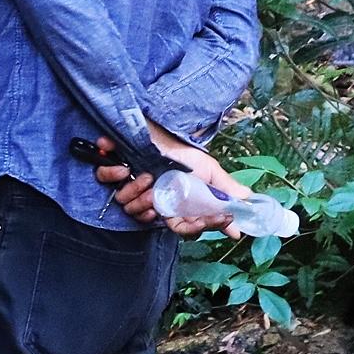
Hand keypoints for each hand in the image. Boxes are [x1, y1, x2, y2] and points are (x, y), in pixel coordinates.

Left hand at [91, 126, 250, 237]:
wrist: (160, 125)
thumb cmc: (181, 150)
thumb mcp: (209, 170)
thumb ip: (226, 192)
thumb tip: (245, 214)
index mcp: (175, 205)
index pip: (185, 228)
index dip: (197, 226)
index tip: (216, 217)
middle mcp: (152, 201)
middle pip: (151, 219)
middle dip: (154, 207)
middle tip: (158, 195)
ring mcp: (131, 188)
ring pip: (128, 206)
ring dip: (137, 190)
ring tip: (145, 175)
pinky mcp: (112, 173)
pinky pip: (108, 184)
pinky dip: (113, 174)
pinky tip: (123, 166)